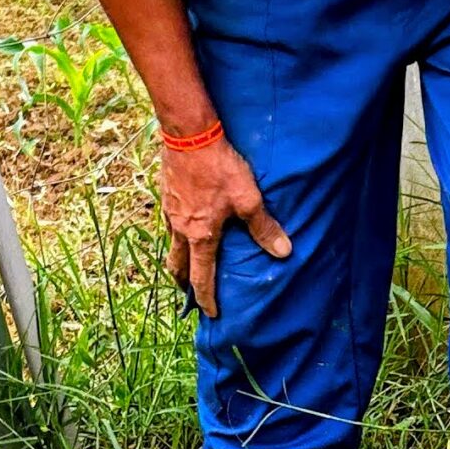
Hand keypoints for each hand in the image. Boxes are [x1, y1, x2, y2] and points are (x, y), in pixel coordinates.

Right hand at [161, 131, 291, 318]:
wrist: (189, 135)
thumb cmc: (220, 168)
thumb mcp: (248, 199)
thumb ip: (263, 227)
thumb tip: (283, 252)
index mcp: (201, 236)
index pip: (201, 277)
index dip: (206, 298)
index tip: (211, 313)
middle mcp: (180, 229)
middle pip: (178, 265)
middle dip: (184, 283)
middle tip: (191, 294)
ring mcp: (170, 212)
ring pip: (170, 244)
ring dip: (178, 258)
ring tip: (187, 262)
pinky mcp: (166, 195)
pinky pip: (168, 223)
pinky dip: (175, 233)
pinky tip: (184, 224)